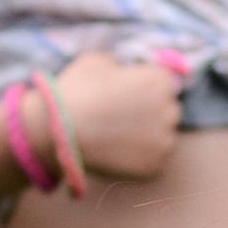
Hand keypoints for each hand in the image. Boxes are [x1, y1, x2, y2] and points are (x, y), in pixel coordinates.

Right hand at [52, 48, 181, 181]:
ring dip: (147, 136)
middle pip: (167, 110)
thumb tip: (124, 70)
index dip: (144, 87)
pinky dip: (139, 158)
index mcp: (159, 81)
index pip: (163, 82)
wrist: (58, 130)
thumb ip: (119, 63)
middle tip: (122, 116)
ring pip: (162, 137)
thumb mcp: (96, 60)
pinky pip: (153, 160)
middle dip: (150, 111)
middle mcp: (170, 110)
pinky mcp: (154, 167)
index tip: (127, 94)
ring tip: (117, 136)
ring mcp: (164, 142)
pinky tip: (118, 153)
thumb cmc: (76, 91)